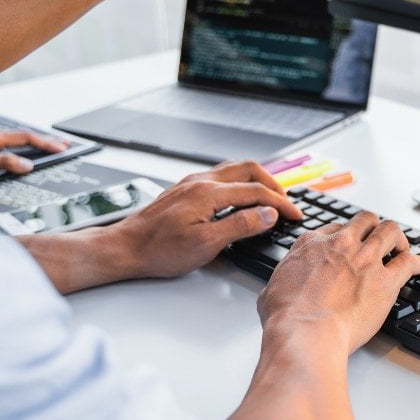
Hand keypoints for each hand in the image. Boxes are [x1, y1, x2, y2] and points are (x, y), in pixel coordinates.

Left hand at [0, 128, 66, 179]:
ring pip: (13, 138)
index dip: (46, 143)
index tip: (62, 148)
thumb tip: (27, 164)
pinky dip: (18, 145)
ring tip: (48, 147)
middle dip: (45, 140)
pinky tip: (19, 150)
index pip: (26, 138)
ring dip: (33, 142)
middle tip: (63, 144)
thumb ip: (2, 163)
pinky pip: (3, 142)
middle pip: (23, 136)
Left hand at [106, 160, 303, 279]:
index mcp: (209, 193)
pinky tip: (240, 197)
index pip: (256, 191)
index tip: (294, 215)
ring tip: (268, 197)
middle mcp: (201, 181)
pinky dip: (239, 182)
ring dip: (256, 179)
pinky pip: (220, 175)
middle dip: (272, 184)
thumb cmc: (159, 250)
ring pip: (234, 169)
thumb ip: (240, 225)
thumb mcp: (206, 244)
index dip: (280, 203)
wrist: (124, 248)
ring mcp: (191, 182)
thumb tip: (268, 214)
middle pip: (249, 169)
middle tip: (285, 203)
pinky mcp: (185, 188)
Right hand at [257, 213, 419, 354]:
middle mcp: (341, 245)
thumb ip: (282, 281)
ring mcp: (366, 259)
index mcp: (312, 244)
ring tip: (403, 248)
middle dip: (374, 228)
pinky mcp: (386, 280)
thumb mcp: (270, 290)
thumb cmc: (287, 318)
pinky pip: (411, 262)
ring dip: (399, 239)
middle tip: (380, 240)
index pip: (335, 229)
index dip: (345, 237)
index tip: (350, 247)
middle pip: (365, 221)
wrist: (305, 333)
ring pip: (391, 231)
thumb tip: (280, 288)